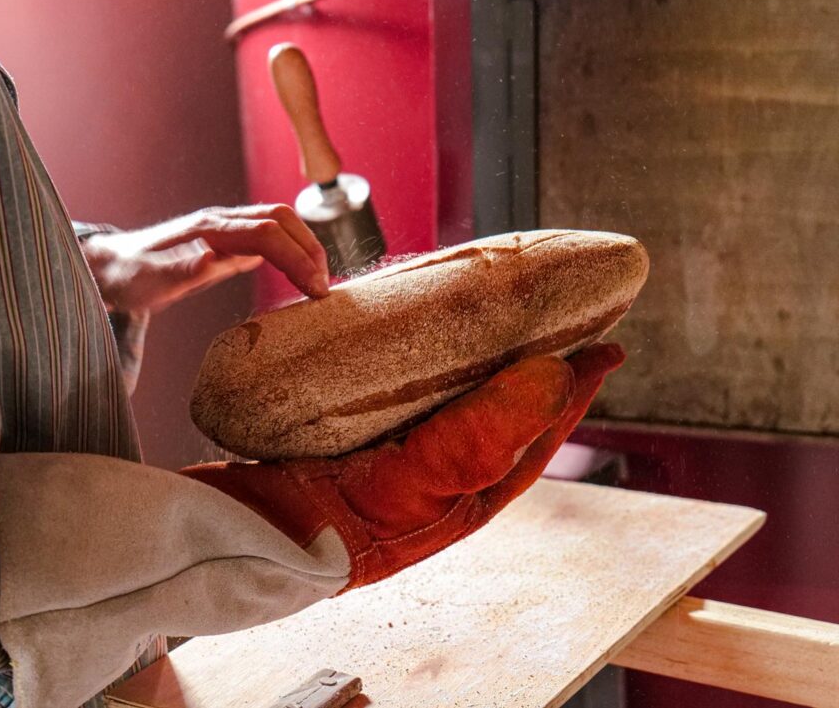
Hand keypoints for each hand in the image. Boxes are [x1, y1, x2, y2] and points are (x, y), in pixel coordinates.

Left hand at [82, 205, 330, 313]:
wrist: (109, 268)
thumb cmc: (127, 276)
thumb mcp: (147, 281)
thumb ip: (181, 271)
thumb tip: (214, 260)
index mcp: (208, 228)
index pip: (267, 233)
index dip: (296, 258)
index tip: (315, 290)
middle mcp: (221, 223)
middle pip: (282, 219)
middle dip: (310, 249)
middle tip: (324, 289)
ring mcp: (226, 231)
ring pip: (280, 225)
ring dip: (305, 248)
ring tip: (319, 284)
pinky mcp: (228, 244)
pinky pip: (270, 239)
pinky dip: (292, 253)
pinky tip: (300, 277)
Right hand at [181, 343, 625, 590]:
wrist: (244, 535)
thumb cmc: (329, 529)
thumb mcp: (416, 485)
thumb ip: (482, 437)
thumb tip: (555, 377)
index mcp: (465, 496)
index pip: (538, 435)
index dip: (575, 390)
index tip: (607, 345)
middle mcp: (441, 476)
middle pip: (505, 411)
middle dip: (536, 367)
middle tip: (557, 316)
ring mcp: (403, 455)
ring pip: (460, 397)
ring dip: (484, 358)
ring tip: (495, 315)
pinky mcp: (364, 434)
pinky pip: (412, 390)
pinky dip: (428, 360)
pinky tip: (420, 336)